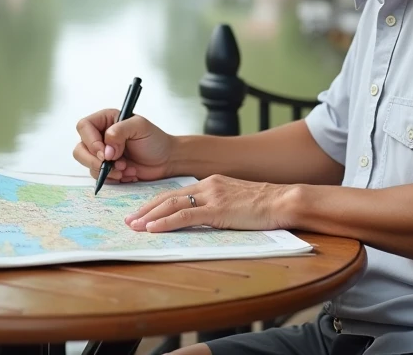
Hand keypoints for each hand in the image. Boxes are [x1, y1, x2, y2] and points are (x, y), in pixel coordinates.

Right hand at [73, 109, 173, 183]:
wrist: (166, 159)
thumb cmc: (154, 139)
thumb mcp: (140, 127)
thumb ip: (120, 131)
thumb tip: (106, 149)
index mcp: (105, 120)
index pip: (84, 127)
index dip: (91, 141)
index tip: (105, 152)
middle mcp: (100, 136)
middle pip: (80, 148)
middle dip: (95, 160)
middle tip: (114, 165)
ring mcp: (102, 154)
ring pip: (87, 164)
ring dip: (107, 171)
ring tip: (126, 168)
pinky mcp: (106, 169)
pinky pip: (99, 176)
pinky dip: (113, 178)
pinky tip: (128, 173)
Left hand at [126, 175, 295, 232]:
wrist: (283, 200)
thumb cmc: (265, 205)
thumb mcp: (236, 201)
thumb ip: (218, 206)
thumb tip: (204, 219)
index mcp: (211, 183)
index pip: (176, 192)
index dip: (156, 203)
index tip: (141, 212)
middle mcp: (208, 186)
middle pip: (168, 196)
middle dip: (146, 209)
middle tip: (129, 220)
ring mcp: (212, 196)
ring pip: (172, 205)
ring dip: (149, 217)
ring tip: (134, 226)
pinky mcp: (218, 210)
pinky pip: (185, 216)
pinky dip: (166, 222)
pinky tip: (153, 228)